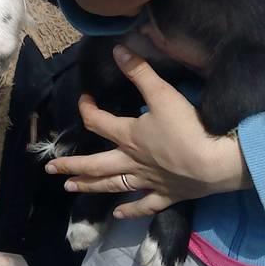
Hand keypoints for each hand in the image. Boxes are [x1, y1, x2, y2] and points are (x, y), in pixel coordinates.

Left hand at [47, 46, 251, 218]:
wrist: (213, 163)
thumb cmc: (186, 127)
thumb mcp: (162, 93)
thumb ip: (140, 71)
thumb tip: (117, 50)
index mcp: (129, 136)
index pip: (98, 123)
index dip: (87, 110)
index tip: (84, 100)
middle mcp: (132, 161)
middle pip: (96, 164)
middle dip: (73, 165)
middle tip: (51, 169)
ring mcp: (148, 181)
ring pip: (113, 185)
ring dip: (90, 186)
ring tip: (70, 189)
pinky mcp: (166, 195)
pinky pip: (143, 204)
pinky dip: (130, 210)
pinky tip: (118, 215)